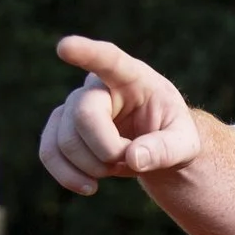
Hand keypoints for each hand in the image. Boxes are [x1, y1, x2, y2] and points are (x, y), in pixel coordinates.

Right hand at [38, 36, 202, 195]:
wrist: (155, 146)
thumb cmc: (172, 135)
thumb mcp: (185, 144)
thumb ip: (166, 150)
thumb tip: (134, 158)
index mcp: (132, 77)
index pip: (108, 60)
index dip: (86, 53)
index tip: (64, 47)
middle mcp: (97, 86)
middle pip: (83, 114)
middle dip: (106, 149)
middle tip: (130, 160)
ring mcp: (74, 106)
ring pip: (65, 139)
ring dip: (92, 167)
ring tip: (117, 167)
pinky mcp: (61, 129)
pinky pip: (48, 152)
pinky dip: (67, 175)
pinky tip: (89, 187)